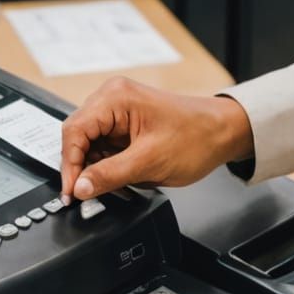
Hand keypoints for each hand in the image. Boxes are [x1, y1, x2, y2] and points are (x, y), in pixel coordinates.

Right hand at [58, 78, 253, 201]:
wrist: (223, 133)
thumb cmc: (196, 137)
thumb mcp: (149, 161)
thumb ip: (110, 175)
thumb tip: (80, 188)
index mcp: (116, 97)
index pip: (74, 131)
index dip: (69, 165)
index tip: (72, 192)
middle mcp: (113, 98)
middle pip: (78, 136)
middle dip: (81, 167)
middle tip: (84, 195)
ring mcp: (119, 110)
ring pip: (89, 143)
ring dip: (95, 167)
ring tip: (109, 186)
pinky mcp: (126, 123)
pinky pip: (104, 145)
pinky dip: (106, 164)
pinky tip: (117, 177)